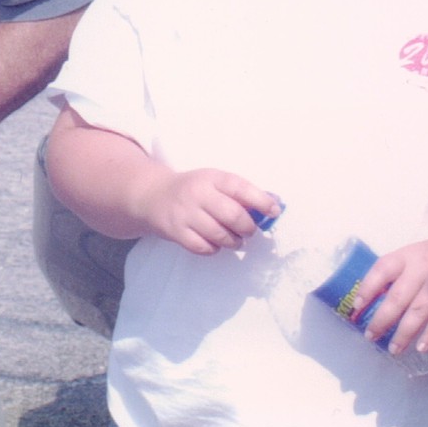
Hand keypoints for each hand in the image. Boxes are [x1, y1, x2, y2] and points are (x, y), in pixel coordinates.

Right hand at [137, 169, 279, 255]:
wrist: (152, 195)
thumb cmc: (193, 189)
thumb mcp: (213, 182)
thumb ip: (239, 193)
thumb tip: (273, 205)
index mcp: (211, 178)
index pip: (240, 188)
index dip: (261, 201)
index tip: (274, 211)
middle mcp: (197, 194)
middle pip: (233, 215)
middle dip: (248, 227)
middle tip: (249, 230)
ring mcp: (185, 214)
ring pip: (220, 235)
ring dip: (234, 241)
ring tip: (235, 240)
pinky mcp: (176, 232)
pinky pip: (204, 247)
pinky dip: (215, 249)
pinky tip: (215, 242)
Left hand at [351, 229, 427, 356]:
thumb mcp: (409, 256)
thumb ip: (391, 274)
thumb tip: (367, 300)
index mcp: (405, 257)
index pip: (381, 271)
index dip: (367, 289)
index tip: (355, 308)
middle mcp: (421, 270)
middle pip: (398, 297)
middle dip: (382, 319)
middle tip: (370, 336)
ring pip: (419, 312)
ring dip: (405, 333)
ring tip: (393, 349)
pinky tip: (421, 348)